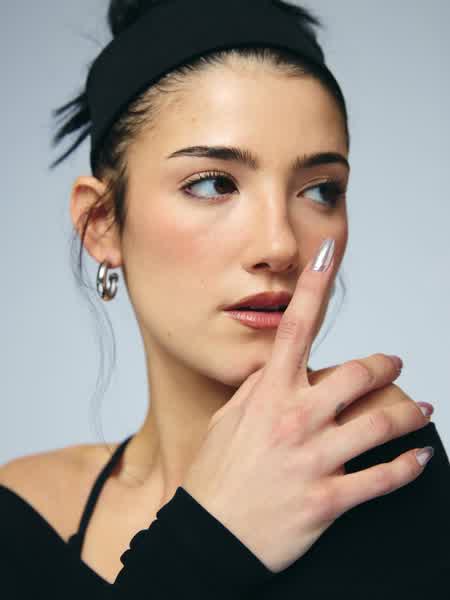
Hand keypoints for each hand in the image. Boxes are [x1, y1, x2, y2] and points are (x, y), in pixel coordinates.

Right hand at [181, 240, 431, 573]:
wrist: (209, 536)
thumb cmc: (215, 475)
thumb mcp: (227, 421)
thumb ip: (256, 388)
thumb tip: (277, 365)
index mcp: (268, 395)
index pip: (295, 327)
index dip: (312, 285)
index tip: (327, 254)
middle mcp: (295, 419)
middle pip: (357, 376)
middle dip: (384, 366)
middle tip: (394, 365)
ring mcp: (314, 459)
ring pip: (381, 426)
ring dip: (410, 413)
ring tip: (422, 409)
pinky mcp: (328, 499)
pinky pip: (383, 479)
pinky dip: (408, 467)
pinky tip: (421, 458)